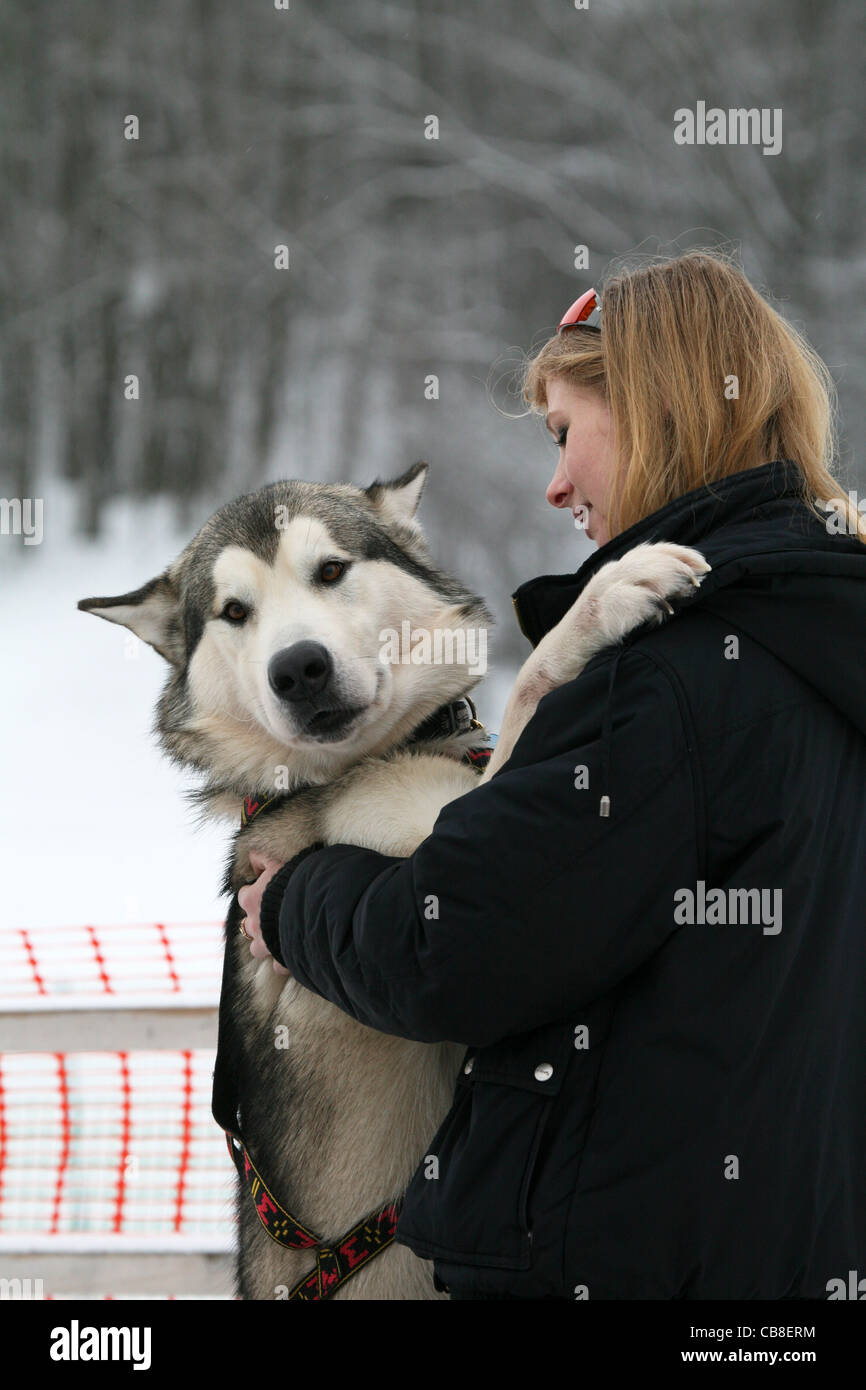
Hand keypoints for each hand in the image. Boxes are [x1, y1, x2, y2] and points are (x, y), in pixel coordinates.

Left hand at [238, 850, 289, 974]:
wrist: (314, 907)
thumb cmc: (295, 881)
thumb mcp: (276, 859)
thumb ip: (260, 857)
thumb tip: (252, 859)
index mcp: (251, 900)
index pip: (245, 896)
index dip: (256, 893)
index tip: (268, 891)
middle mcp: (254, 924)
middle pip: (248, 926)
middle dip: (259, 922)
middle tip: (274, 915)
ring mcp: (267, 944)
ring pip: (258, 949)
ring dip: (266, 944)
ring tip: (279, 937)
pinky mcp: (282, 958)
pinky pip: (279, 966)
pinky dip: (284, 962)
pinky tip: (293, 955)